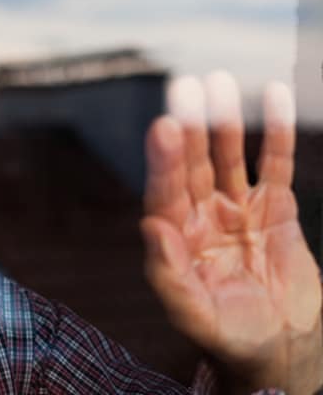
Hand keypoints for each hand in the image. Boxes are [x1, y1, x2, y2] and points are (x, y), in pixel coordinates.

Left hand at [141, 72, 322, 393]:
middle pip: (192, 164)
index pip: (165, 191)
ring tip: (219, 81)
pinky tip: (273, 96)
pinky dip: (276, 133)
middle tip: (185, 87)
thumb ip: (168, 272)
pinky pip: (274, 165)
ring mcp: (237, 209)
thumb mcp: (192, 313)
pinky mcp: (275, 209)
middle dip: (190, 127)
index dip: (164, 160)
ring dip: (224, 121)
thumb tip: (149, 225)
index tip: (164, 127)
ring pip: (228, 157)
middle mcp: (201, 217)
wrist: (278, 347)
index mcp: (176, 239)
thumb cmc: (226, 335)